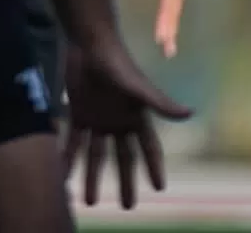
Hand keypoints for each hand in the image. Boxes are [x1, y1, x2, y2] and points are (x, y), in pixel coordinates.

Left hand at [65, 43, 192, 209]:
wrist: (88, 43)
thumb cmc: (116, 62)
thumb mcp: (137, 85)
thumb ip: (159, 102)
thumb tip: (190, 113)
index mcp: (137, 118)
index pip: (149, 149)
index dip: (154, 168)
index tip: (160, 188)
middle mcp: (118, 122)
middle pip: (123, 159)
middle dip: (125, 182)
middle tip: (127, 207)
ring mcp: (98, 119)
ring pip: (95, 155)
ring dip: (91, 177)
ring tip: (89, 201)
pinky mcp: (77, 113)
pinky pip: (72, 140)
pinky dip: (67, 156)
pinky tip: (60, 174)